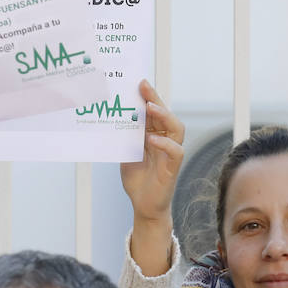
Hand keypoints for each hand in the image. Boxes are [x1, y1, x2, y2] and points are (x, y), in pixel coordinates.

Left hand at [120, 80, 183, 275]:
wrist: (142, 205)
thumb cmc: (137, 178)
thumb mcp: (126, 153)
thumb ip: (125, 137)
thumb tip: (112, 118)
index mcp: (155, 135)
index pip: (154, 112)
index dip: (149, 96)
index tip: (138, 82)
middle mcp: (165, 141)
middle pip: (166, 115)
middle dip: (155, 99)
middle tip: (143, 86)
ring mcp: (171, 154)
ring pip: (176, 129)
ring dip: (164, 116)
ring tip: (150, 107)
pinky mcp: (173, 169)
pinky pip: (175, 152)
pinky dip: (165, 144)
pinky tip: (152, 139)